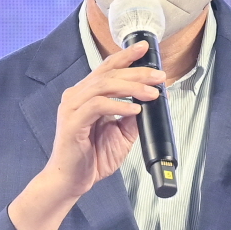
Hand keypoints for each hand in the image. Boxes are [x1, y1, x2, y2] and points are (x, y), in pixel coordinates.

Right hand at [46, 41, 161, 198]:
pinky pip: (97, 106)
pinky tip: (134, 109)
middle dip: (137, 72)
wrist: (72, 181)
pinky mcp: (72, 122)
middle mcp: (76, 96)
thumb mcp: (121, 134)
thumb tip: (151, 101)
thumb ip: (132, 117)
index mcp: (86, 95)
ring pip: (104, 85)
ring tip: (152, 93)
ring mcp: (72, 107)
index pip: (107, 68)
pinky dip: (118, 105)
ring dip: (132, 87)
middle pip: (109, 73)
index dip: (126, 56)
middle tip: (158, 76)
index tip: (144, 48)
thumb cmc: (92, 157)